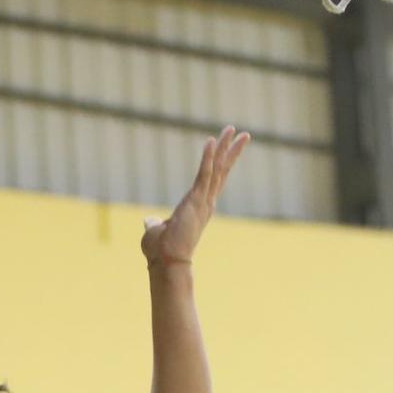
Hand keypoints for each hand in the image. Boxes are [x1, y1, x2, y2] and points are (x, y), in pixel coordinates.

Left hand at [142, 127, 249, 267]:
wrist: (166, 262)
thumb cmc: (160, 251)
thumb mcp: (155, 231)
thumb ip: (154, 223)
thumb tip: (148, 221)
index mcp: (199, 207)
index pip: (213, 180)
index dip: (220, 163)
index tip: (227, 149)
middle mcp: (206, 202)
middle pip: (222, 171)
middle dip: (232, 151)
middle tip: (243, 134)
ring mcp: (203, 201)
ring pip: (218, 169)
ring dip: (226, 148)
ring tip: (233, 129)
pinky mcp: (196, 200)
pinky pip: (204, 174)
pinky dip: (208, 157)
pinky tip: (212, 140)